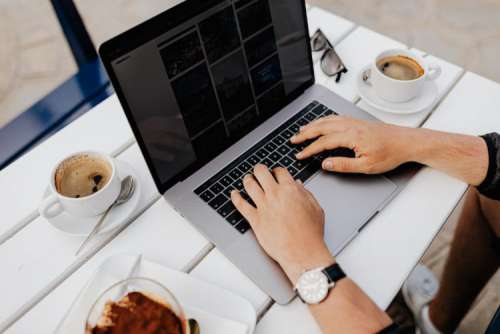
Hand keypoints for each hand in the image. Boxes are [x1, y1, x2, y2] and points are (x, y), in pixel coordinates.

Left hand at [230, 165, 333, 283]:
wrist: (302, 252)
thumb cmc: (310, 233)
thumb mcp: (315, 208)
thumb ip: (305, 194)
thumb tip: (298, 185)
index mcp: (291, 190)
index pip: (280, 171)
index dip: (277, 171)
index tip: (276, 173)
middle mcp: (275, 195)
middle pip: (261, 173)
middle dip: (259, 170)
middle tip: (258, 171)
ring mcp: (263, 207)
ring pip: (249, 185)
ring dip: (247, 179)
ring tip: (247, 179)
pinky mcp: (255, 220)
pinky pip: (241, 205)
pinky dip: (236, 197)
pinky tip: (234, 194)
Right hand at [291, 116, 414, 173]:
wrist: (407, 142)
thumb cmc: (391, 153)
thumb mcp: (366, 166)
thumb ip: (344, 165)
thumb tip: (326, 164)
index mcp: (351, 136)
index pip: (323, 142)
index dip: (309, 149)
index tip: (299, 155)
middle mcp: (351, 126)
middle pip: (321, 127)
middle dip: (305, 133)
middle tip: (293, 139)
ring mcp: (354, 122)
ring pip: (327, 120)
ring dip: (313, 125)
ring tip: (302, 129)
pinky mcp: (358, 121)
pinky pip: (336, 117)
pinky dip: (324, 119)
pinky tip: (322, 122)